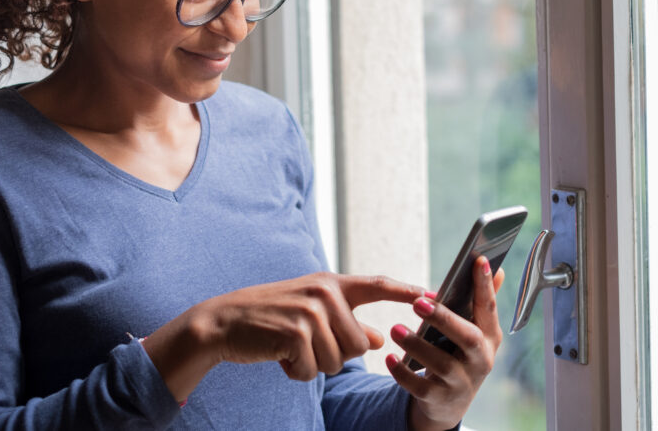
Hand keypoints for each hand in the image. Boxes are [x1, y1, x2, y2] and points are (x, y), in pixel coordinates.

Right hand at [141, 272, 424, 400]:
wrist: (223, 322)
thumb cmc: (269, 320)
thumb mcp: (310, 315)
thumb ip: (345, 324)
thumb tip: (377, 340)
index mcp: (331, 284)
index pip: (378, 284)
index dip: (407, 290)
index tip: (434, 294)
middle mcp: (325, 292)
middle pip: (358, 345)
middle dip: (334, 356)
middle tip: (303, 344)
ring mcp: (311, 311)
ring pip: (337, 362)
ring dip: (312, 365)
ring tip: (289, 347)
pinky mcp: (296, 332)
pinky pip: (311, 370)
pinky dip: (294, 372)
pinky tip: (278, 355)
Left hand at [386, 256, 504, 430]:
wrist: (449, 404)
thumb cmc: (460, 355)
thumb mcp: (474, 332)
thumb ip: (482, 302)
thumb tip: (496, 269)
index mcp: (490, 337)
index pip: (489, 308)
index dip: (485, 285)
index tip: (478, 260)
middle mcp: (480, 360)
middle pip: (467, 338)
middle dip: (444, 319)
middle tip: (418, 302)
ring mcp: (461, 382)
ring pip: (441, 363)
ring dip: (416, 345)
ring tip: (395, 329)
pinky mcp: (439, 399)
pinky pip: (419, 386)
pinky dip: (402, 373)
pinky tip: (389, 358)